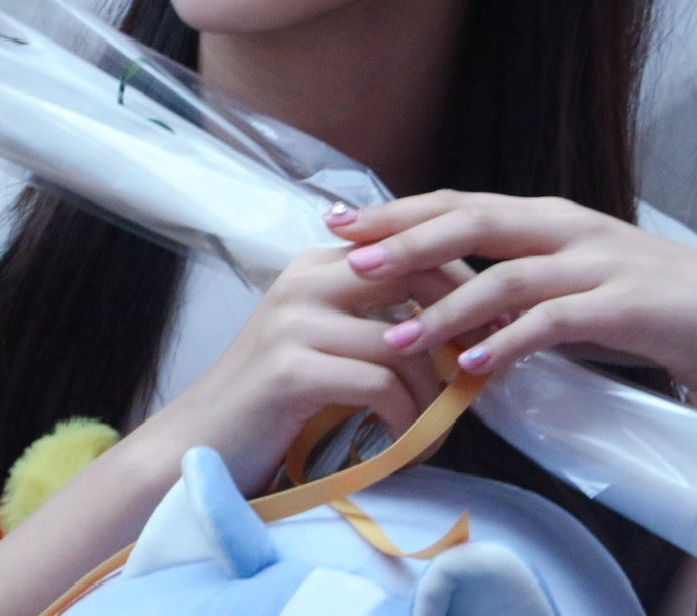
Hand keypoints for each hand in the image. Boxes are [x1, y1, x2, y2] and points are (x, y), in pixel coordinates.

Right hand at [133, 245, 456, 493]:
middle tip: (486, 368)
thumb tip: (462, 319)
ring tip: (436, 432)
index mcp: (317, 263)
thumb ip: (373, 318)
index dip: (463, 282)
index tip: (498, 323)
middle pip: (416, 275)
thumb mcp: (323, 344)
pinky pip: (381, 387)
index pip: (410, 246)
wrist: (197, 448)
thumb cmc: (273, 405)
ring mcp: (294, 321)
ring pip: (405, 343)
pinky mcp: (291, 369)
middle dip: (463, 321)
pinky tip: (402, 446)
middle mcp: (305, 279)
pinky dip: (406, 422)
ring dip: (434, 397)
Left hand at [328, 190, 696, 396]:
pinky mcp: (620, 306)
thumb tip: (439, 299)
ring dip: (446, 307)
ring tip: (396, 337)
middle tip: (347, 260)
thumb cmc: (640, 304)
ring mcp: (593, 264)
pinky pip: (552, 323)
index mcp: (543, 217)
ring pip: (505, 276)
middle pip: (470, 222)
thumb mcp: (566, 281)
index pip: (456, 204)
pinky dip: (508, 343)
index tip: (336, 223)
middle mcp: (563, 228)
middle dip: (404, 241)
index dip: (396, 213)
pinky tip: (471, 367)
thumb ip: (510, 283)